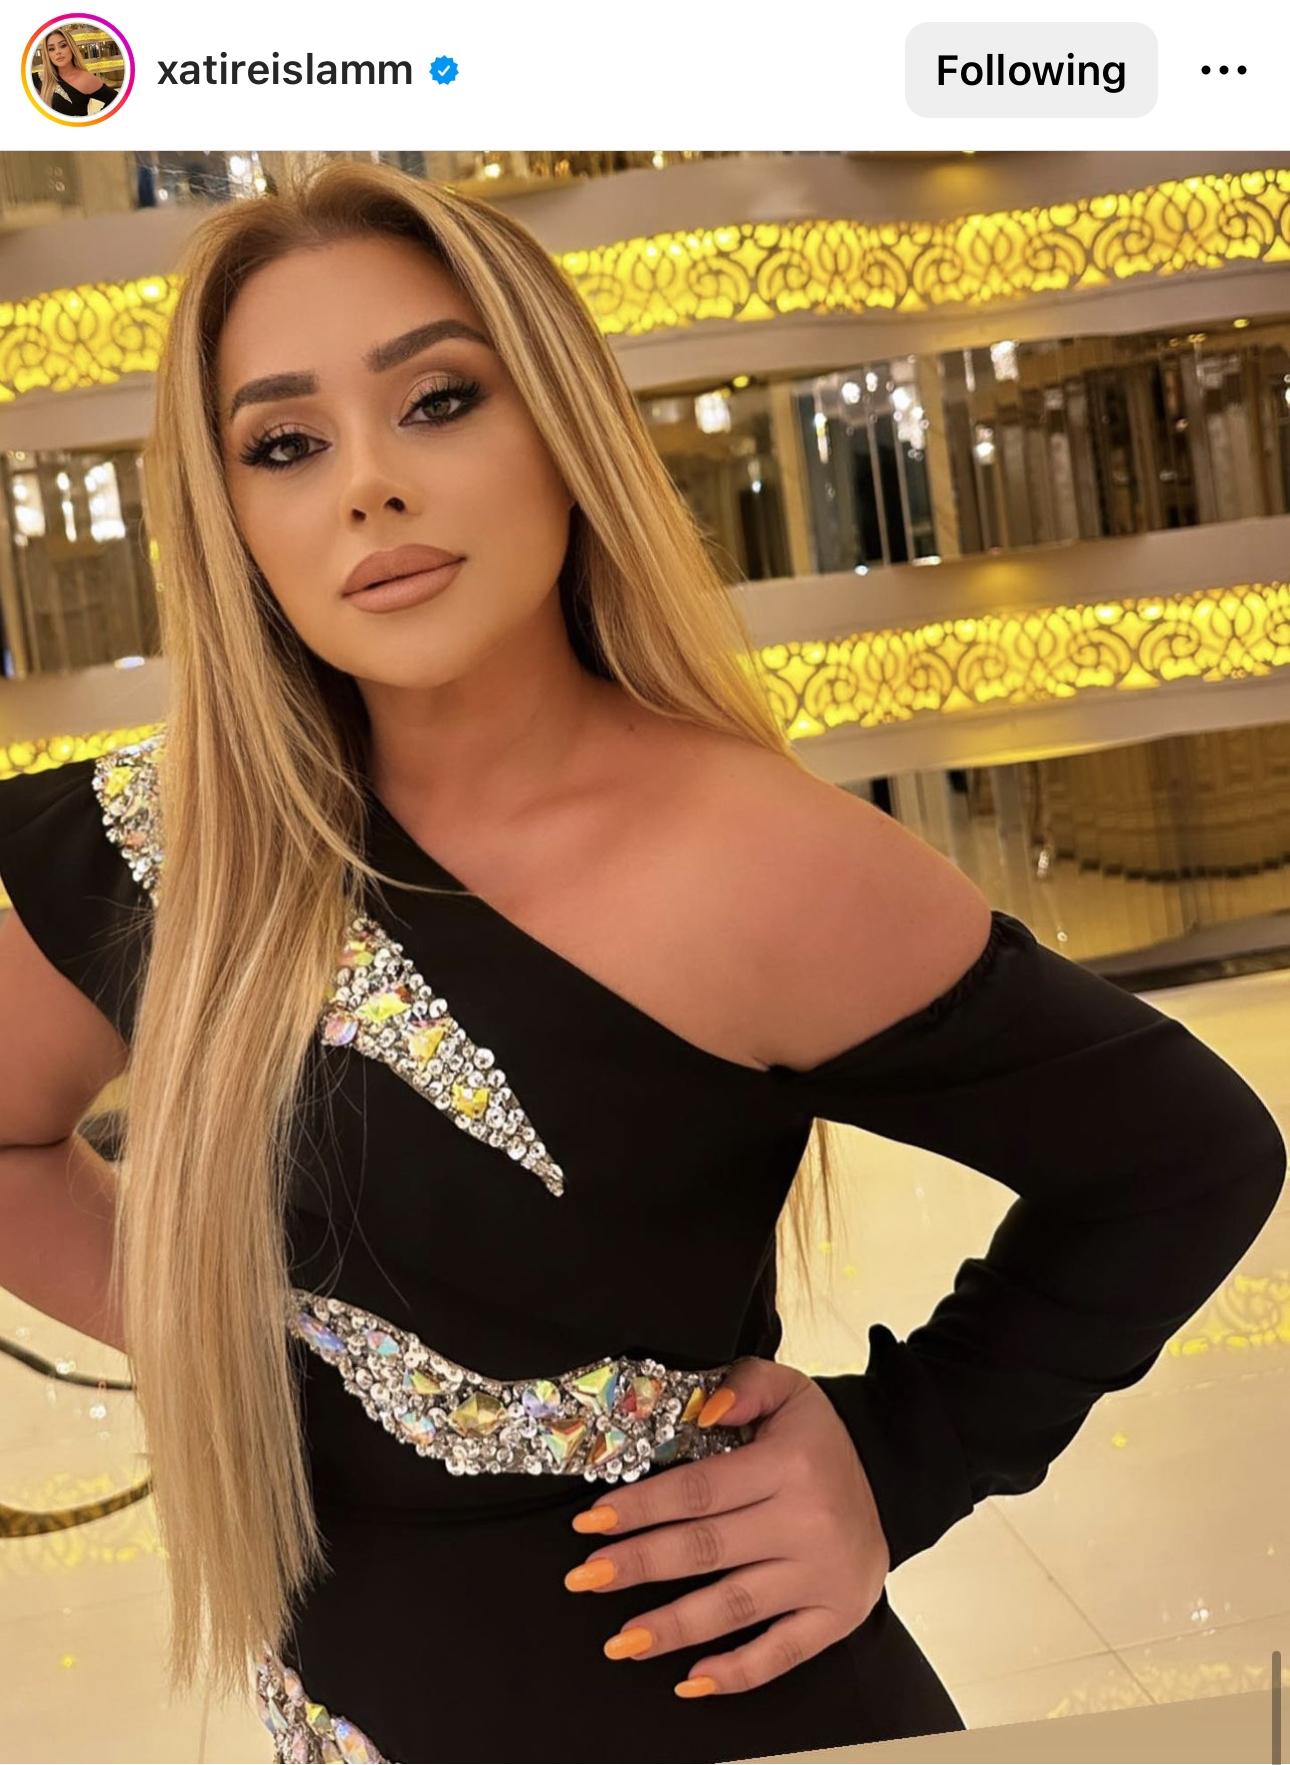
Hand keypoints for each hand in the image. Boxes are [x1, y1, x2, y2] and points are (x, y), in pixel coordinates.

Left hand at [563, 1356, 891, 1697]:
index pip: (700, 1489)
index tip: (591, 1521)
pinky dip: (736, 1673)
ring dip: (672, 1627)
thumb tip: (704, 1405)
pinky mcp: (836, 1616)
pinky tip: (690, 1678)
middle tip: (584, 1577)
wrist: (891, 1479)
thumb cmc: (820, 1441)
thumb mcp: (789, 1390)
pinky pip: (782, 1654)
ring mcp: (822, 1575)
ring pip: (735, 1607)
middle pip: (706, 1549)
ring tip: (621, 1640)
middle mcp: (807, 1522)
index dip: (641, 1507)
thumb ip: (744, 1384)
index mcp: (788, 1464)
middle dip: (638, 1565)